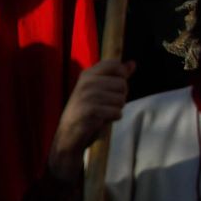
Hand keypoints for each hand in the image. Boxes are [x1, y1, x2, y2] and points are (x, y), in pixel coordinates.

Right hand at [49, 60, 134, 181]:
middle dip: (119, 97)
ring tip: (102, 113)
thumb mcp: (100, 91)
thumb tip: (132, 63)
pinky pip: (117, 112)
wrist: (68, 136)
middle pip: (122, 84)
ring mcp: (87, 96)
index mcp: (88, 74)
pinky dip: (113, 118)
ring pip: (121, 99)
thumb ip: (117, 77)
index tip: (113, 88)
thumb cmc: (87, 112)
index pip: (114, 64)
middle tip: (105, 105)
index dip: (121, 76)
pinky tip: (101, 121)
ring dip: (116, 109)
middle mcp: (86, 82)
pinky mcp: (90, 110)